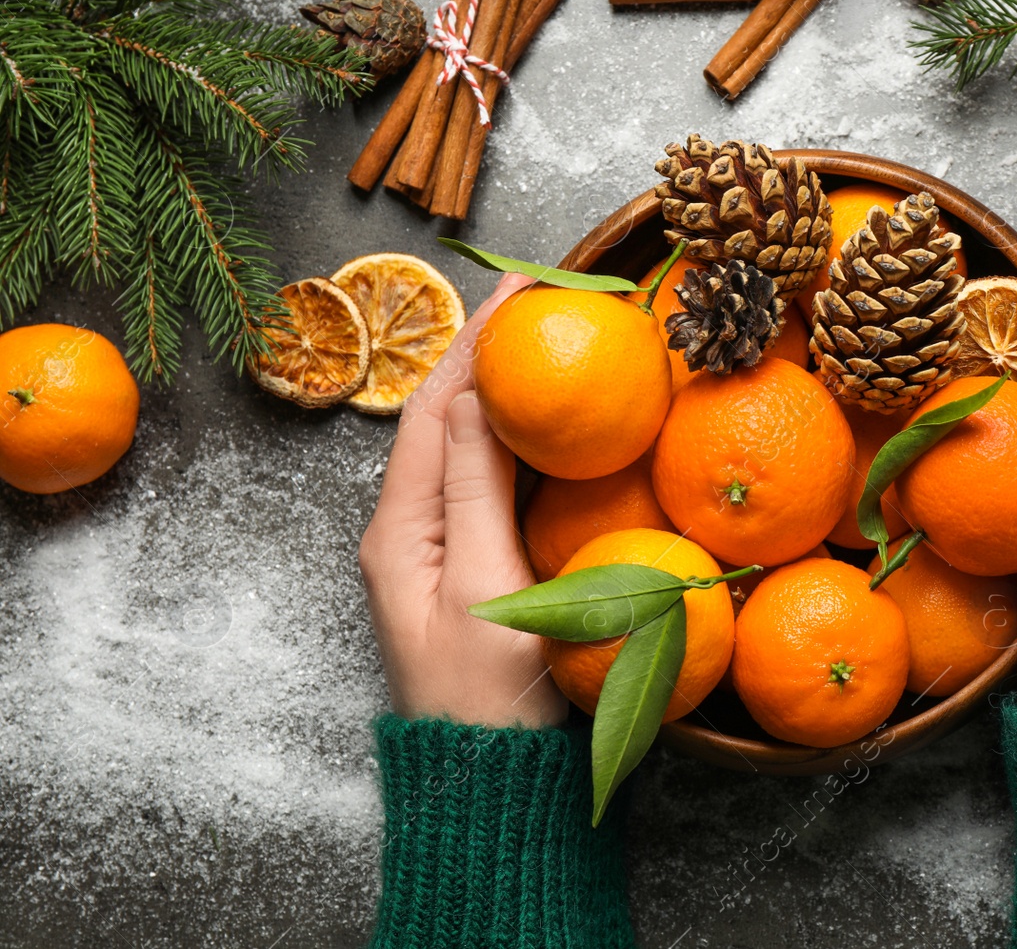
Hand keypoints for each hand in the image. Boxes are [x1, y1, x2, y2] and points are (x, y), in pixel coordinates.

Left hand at [359, 272, 566, 728]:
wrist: (495, 789)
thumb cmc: (489, 698)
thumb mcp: (484, 585)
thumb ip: (476, 488)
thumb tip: (472, 392)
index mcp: (399, 531)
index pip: (433, 410)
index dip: (473, 344)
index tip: (521, 289)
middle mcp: (411, 532)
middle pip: (445, 421)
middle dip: (487, 355)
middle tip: (543, 299)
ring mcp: (444, 553)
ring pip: (469, 449)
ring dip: (504, 391)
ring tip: (549, 340)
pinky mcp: (480, 572)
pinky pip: (494, 484)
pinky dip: (523, 440)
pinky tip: (556, 424)